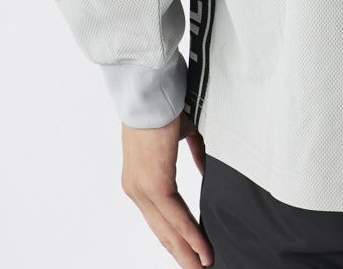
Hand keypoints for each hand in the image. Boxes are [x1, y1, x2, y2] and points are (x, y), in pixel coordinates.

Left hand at [121, 111, 212, 267]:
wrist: (151, 91)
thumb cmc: (165, 105)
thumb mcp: (182, 135)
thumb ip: (193, 155)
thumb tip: (205, 170)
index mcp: (140, 178)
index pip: (159, 215)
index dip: (175, 234)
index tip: (189, 248)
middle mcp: (136, 189)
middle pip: (161, 229)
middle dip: (180, 252)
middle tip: (196, 268)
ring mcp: (143, 189)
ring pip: (167, 228)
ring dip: (186, 250)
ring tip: (201, 266)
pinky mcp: (155, 184)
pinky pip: (176, 216)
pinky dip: (191, 234)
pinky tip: (202, 249)